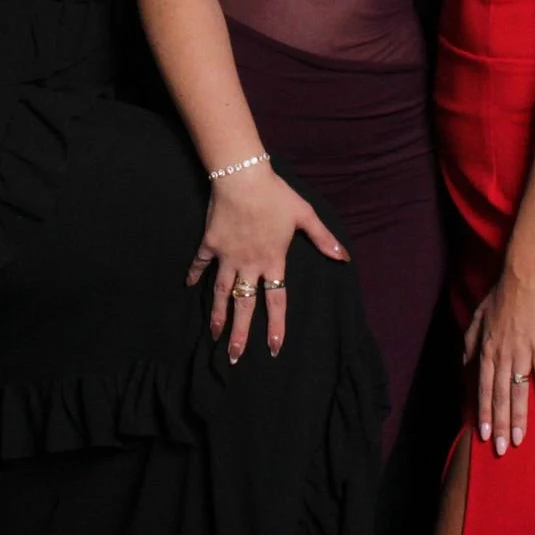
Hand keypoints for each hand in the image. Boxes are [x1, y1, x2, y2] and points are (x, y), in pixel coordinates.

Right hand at [186, 165, 346, 362]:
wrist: (242, 179)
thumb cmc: (276, 195)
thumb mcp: (305, 215)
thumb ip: (323, 238)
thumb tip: (344, 257)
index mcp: (273, 261)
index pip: (276, 301)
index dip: (275, 327)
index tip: (273, 349)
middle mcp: (249, 265)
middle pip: (244, 305)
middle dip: (239, 333)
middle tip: (234, 356)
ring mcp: (227, 256)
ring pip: (221, 292)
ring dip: (217, 314)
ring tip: (214, 334)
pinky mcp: (210, 244)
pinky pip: (200, 264)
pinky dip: (194, 275)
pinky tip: (189, 286)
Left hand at [461, 271, 534, 455]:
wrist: (522, 277)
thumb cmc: (500, 297)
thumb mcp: (476, 319)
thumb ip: (470, 343)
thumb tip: (466, 364)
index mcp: (485, 350)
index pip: (482, 389)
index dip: (483, 413)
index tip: (483, 436)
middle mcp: (501, 355)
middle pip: (498, 396)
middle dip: (499, 424)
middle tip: (501, 450)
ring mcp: (521, 352)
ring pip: (517, 391)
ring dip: (518, 418)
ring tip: (519, 440)